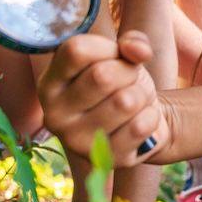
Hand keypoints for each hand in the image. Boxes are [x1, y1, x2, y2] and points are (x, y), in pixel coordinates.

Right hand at [39, 30, 168, 166]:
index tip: (116, 57)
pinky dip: (151, 117)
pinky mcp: (104, 159)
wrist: (141, 124)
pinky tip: (141, 121)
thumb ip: (132, 42)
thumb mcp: (125, 56)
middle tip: (130, 81)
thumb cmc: (124, 84)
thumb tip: (140, 51)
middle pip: (102, 76)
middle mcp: (53, 114)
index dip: (107, 48)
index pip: (76, 50)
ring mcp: (76, 141)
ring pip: (125, 101)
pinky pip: (141, 125)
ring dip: (142, 96)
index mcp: (51, 82)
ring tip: (135, 102)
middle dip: (128, 72)